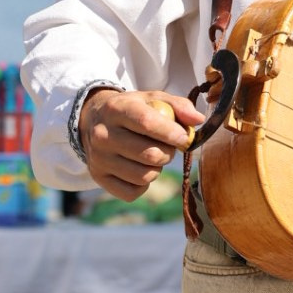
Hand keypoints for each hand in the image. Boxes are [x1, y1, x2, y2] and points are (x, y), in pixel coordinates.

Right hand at [79, 88, 203, 200]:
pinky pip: (132, 192)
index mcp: (116, 109)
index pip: (147, 122)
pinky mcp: (98, 177)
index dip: (171, 133)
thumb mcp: (152, 99)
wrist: (94, 120)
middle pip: (149, 155)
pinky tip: (140, 168)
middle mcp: (103, 135)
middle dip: (169, 153)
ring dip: (157, 169)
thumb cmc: (132, 109)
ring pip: (144, 176)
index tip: (184, 137)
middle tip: (169, 146)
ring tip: (153, 156)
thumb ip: (178, 105)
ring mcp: (99, 159)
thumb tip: (198, 119)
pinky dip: (143, 185)